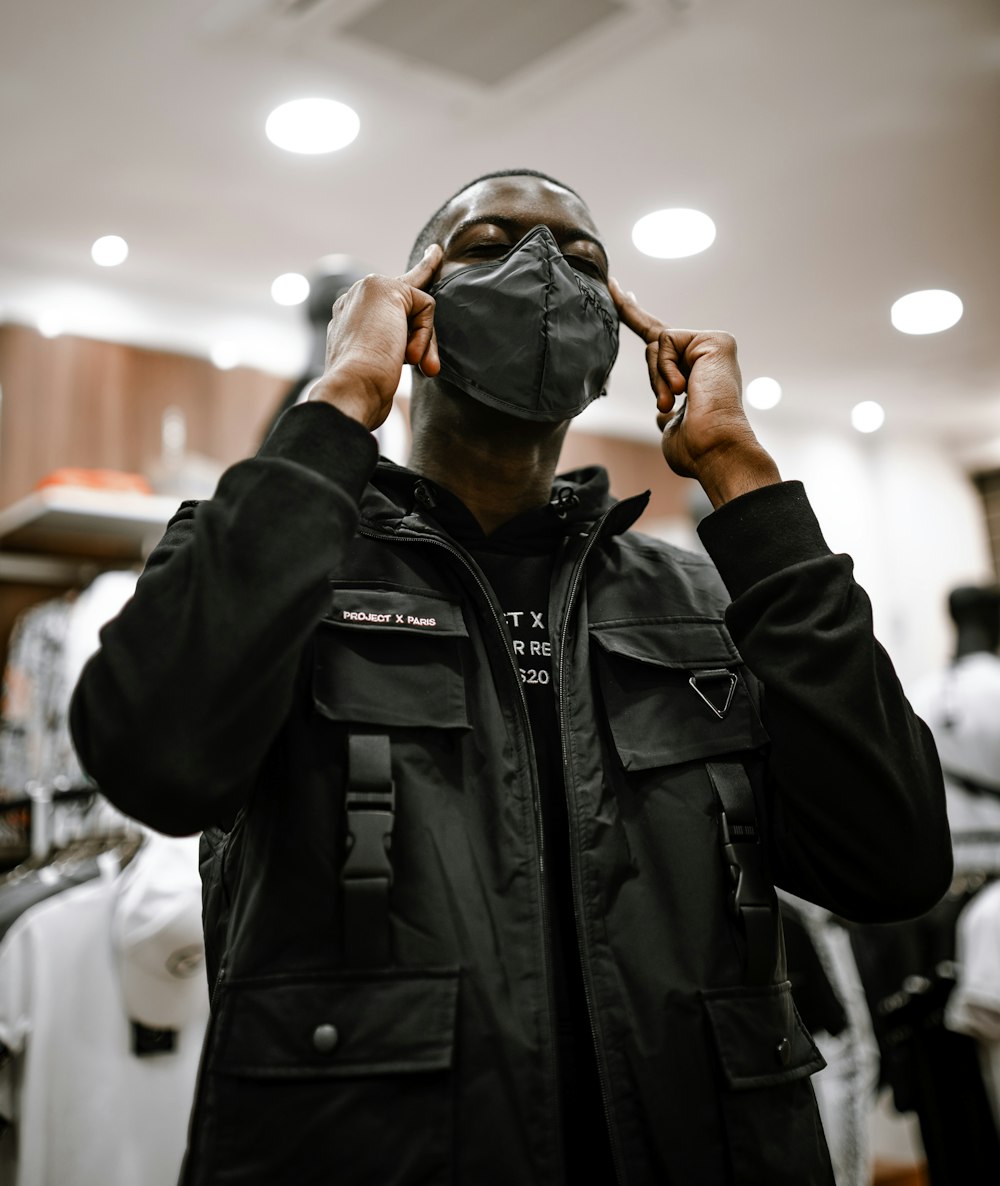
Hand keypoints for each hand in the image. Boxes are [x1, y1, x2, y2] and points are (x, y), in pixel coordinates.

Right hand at [309, 245, 442, 429]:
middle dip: (424, 329)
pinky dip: (424, 333)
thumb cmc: (365, 388)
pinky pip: (425, 306)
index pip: (386, 297)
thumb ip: (396, 347)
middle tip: (432, 322)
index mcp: (346, 318)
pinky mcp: (384, 288)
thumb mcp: (379, 366)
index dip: (415, 275)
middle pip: (408, 303)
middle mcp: (352, 299)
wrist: (352, 388)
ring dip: (423, 339)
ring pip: (418, 307)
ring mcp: (365, 291)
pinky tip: (406, 352)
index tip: (433, 255)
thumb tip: (425, 359)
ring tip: (409, 363)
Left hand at [610, 279, 779, 507]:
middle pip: (654, 342)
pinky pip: (666, 340)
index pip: (661, 344)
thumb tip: (662, 414)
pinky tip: (685, 389)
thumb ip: (667, 410)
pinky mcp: (715, 339)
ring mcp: (713, 345)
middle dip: (643, 349)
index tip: (620, 291)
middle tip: (664, 396)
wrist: (714, 449)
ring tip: (676, 401)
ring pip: (656, 344)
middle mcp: (708, 356)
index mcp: (697, 375)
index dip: (636, 317)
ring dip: (656, 378)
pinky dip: (666, 368)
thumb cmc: (695, 448)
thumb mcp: (671, 427)